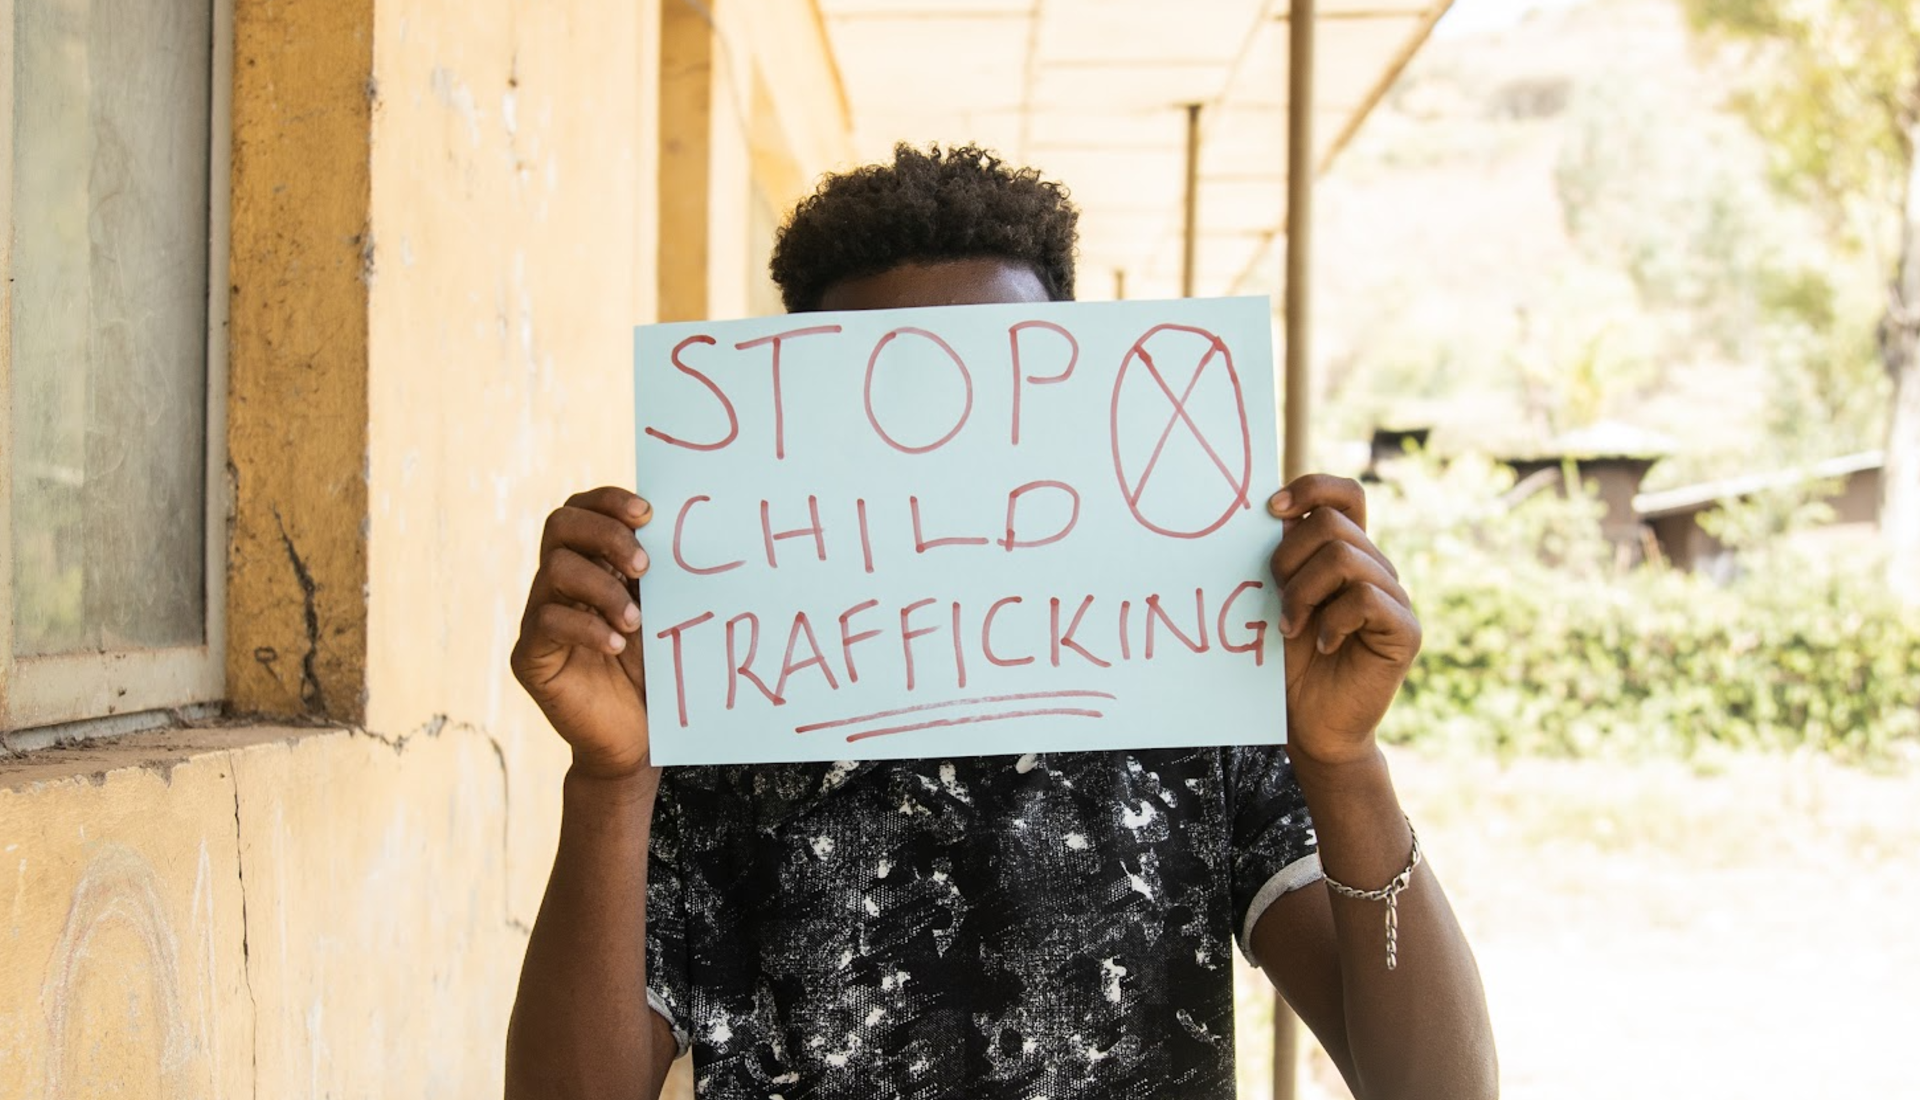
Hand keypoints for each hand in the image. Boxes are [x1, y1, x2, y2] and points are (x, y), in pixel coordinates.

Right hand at [510, 487, 654, 779]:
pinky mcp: (529, 656)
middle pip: (560, 525)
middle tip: (644, 565)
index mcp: (589, 563)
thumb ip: (658, 574)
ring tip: (636, 622)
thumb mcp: (661, 614)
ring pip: (555, 569)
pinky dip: (587, 627)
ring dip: (603, 588)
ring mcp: (538, 616)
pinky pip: (547, 622)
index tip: (648, 513)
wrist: (636, 740)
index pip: (583, 509)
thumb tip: (683, 528)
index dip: (609, 501)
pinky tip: (617, 644)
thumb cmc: (653, 673)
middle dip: (606, 535)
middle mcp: (557, 582)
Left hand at [1267, 475, 1419, 766]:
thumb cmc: (1289, 665)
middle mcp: (1374, 568)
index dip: (1312, 488)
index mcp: (1346, 554)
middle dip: (1288, 559)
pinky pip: (1365, 598)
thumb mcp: (1277, 602)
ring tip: (1292, 628)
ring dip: (1304, 593)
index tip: (1271, 510)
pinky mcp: (1404, 629)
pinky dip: (1332, 621)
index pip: (1344, 495)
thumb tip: (1271, 512)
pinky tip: (1322, 645)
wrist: (1310, 726)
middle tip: (1278, 602)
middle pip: (1332, 523)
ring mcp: (1393, 597)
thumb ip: (1282, 559)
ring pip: (1345, 559)